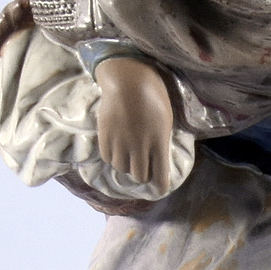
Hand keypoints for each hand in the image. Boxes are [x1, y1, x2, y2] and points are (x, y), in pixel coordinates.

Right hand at [95, 56, 174, 190]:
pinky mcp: (105, 136)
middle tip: (143, 168)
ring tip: (129, 154)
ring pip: (122, 168)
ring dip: (127, 165)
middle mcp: (140, 146)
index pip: (160, 175)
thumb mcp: (165, 119)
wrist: (127, 79)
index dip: (160, 186)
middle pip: (140, 176)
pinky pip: (108, 158)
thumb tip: (158, 160)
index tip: (160, 190)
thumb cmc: (153, 95)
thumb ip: (161, 141)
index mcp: (159, 142)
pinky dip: (113, 157)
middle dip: (143, 175)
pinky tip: (117, 148)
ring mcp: (121, 142)